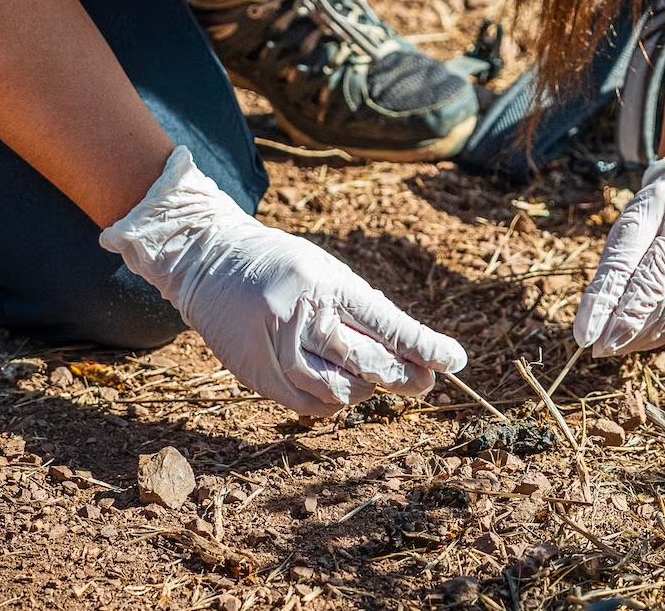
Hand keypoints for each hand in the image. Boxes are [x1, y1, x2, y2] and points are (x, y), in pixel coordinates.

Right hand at [101, 146, 465, 415]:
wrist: (208, 260)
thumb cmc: (282, 265)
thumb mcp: (325, 272)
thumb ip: (363, 312)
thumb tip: (413, 357)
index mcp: (322, 281)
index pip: (383, 321)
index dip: (423, 344)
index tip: (456, 360)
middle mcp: (297, 312)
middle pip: (362, 361)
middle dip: (399, 375)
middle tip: (422, 380)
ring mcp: (271, 346)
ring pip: (336, 389)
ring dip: (364, 390)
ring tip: (373, 378)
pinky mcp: (253, 372)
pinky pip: (306, 404)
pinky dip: (332, 403)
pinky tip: (340, 390)